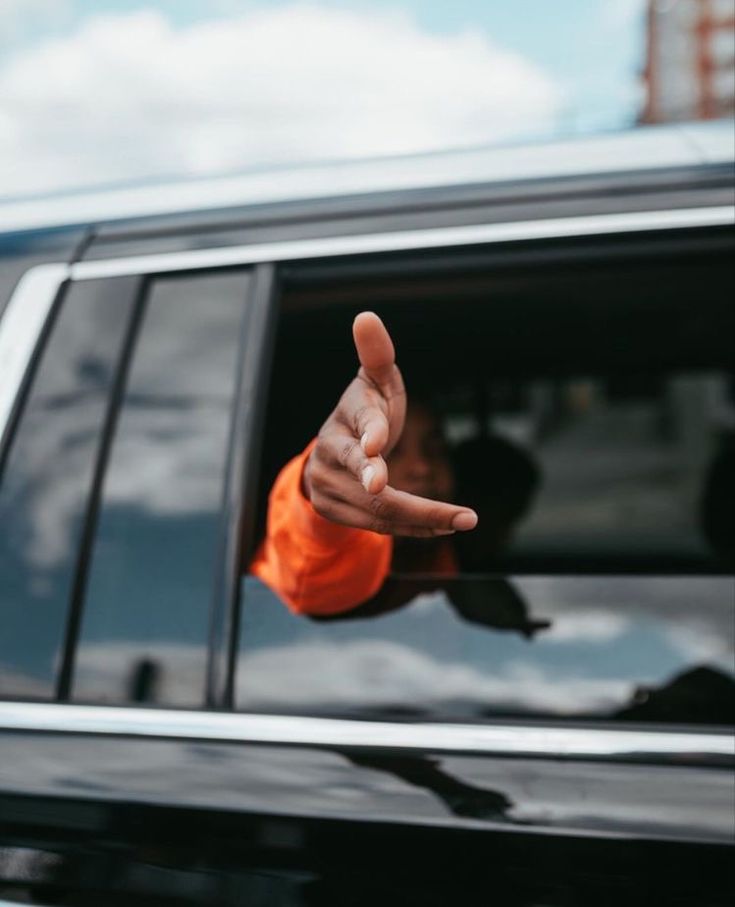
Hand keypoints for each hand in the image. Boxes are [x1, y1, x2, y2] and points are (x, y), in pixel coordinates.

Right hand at [302, 312, 477, 536]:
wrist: (326, 456)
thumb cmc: (364, 411)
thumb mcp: (374, 381)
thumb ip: (376, 353)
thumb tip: (366, 316)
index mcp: (345, 415)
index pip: (360, 422)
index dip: (372, 432)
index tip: (378, 445)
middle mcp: (329, 452)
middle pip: (370, 480)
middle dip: (411, 502)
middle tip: (451, 516)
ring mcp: (327, 485)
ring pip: (379, 510)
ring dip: (426, 517)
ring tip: (466, 520)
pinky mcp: (332, 511)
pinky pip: (377, 526)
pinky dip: (413, 527)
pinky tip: (444, 525)